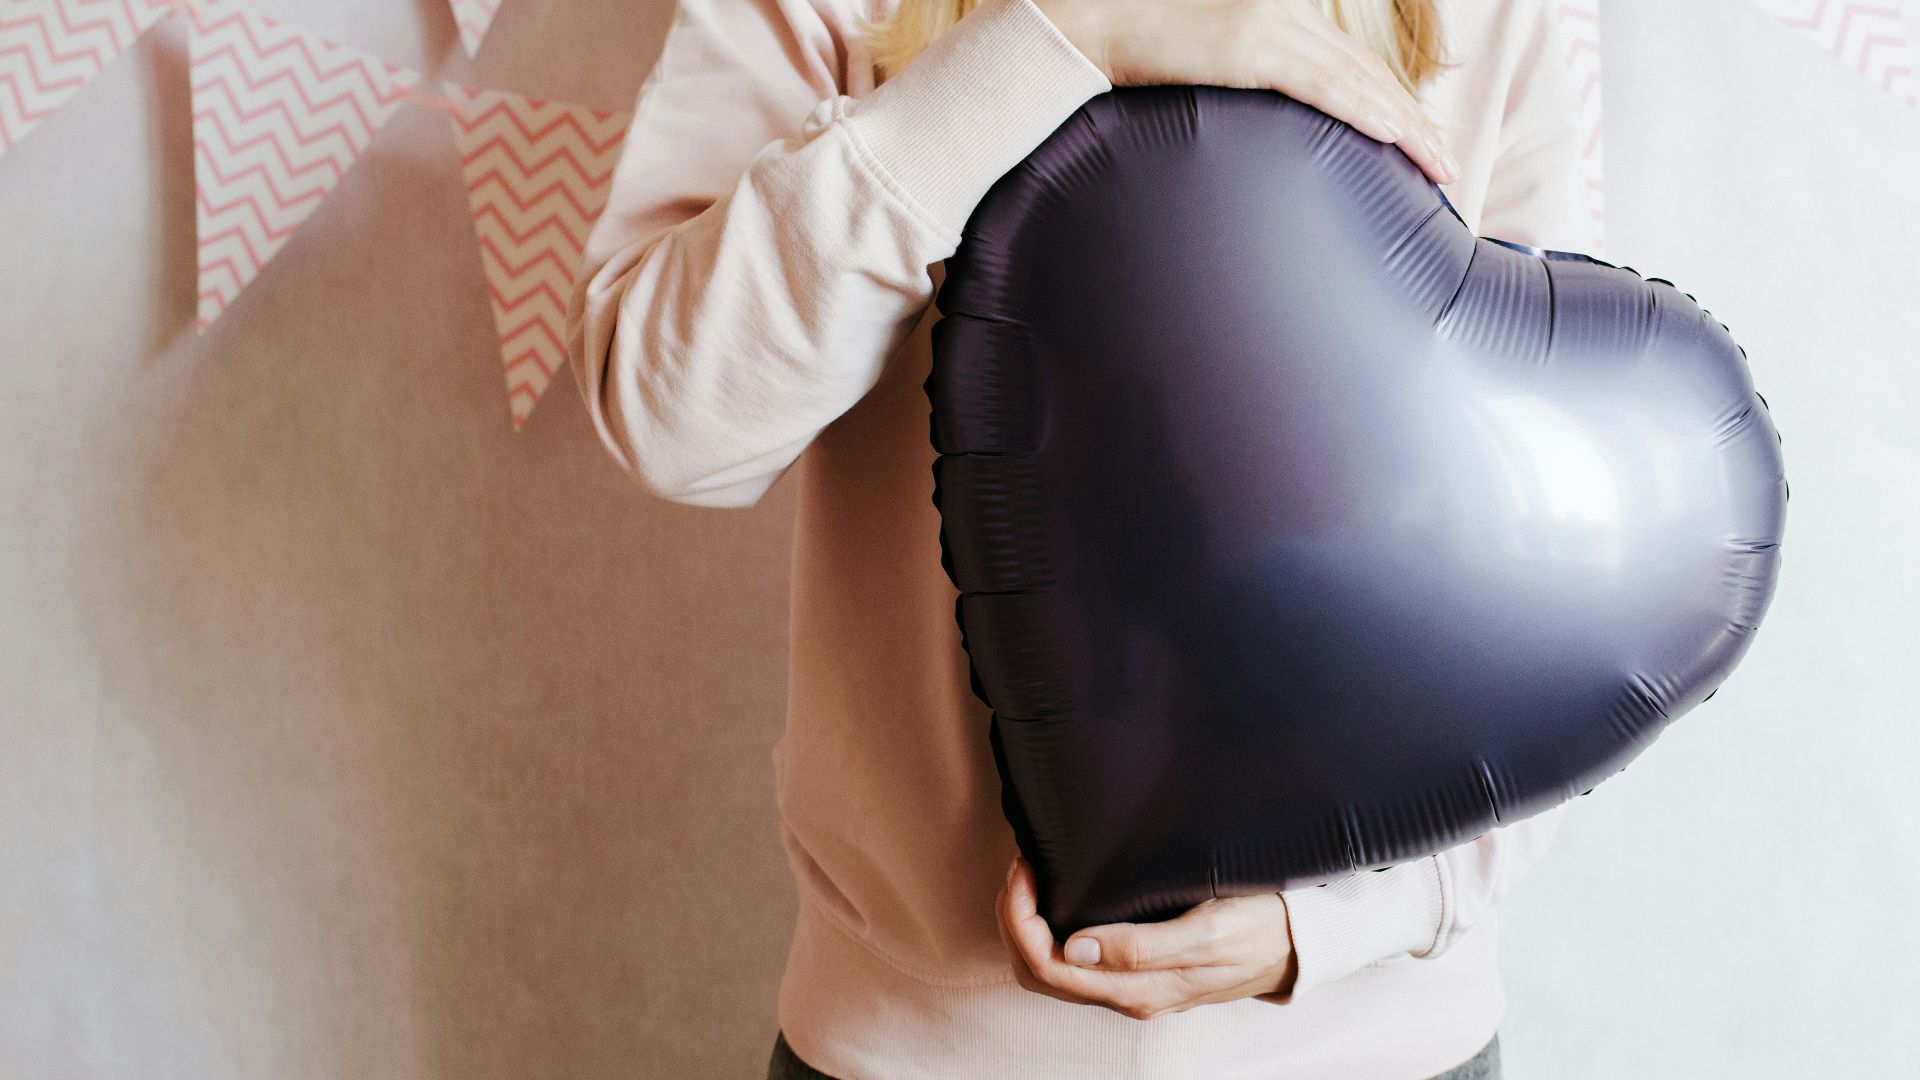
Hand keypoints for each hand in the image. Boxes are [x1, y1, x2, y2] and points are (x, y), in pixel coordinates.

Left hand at [995, 852, 1299, 1019]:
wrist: (1304, 942)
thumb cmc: (1262, 929)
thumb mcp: (1209, 932)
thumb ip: (1142, 948)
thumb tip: (1075, 946)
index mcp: (1137, 989)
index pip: (1047, 966)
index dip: (1021, 919)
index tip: (1027, 869)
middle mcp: (1127, 994)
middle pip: (1038, 970)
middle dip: (1015, 920)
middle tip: (1022, 867)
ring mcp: (1132, 984)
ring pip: (1053, 968)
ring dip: (1030, 923)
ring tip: (1035, 874)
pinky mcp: (1140, 970)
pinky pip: (1076, 960)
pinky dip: (1053, 927)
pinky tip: (1061, 892)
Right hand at [1031, 0, 1459, 184]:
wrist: (1083, 22)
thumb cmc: (1129, 46)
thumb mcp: (1196, 56)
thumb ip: (1231, 73)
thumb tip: (1238, 113)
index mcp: (1275, 12)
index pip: (1346, 61)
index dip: (1388, 97)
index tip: (1416, 134)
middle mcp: (1284, 11)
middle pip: (1365, 71)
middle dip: (1411, 118)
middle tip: (1445, 162)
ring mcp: (1271, 25)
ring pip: (1359, 81)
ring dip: (1407, 126)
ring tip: (1439, 165)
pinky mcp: (1253, 45)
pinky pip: (1327, 87)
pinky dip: (1371, 113)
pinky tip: (1402, 137)